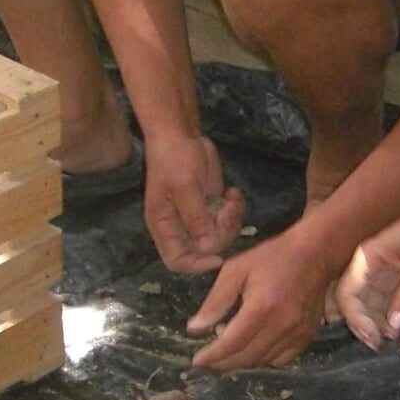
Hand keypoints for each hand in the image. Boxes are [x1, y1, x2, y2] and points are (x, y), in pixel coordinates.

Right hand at [144, 133, 244, 273]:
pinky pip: (228, 220)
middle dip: (222, 233)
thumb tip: (207, 245)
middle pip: (205, 250)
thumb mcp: (184, 186)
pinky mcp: (211, 207)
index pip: (177, 261)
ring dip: (232, 219)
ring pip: (221, 236)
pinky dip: (235, 209)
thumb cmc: (174, 158)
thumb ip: (195, 217)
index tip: (218, 258)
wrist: (181, 134)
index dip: (197, 265)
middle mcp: (180, 227)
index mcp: (164, 226)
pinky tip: (233, 192)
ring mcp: (197, 218)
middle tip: (227, 209)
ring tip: (231, 197)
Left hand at [188, 228, 337, 370]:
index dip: (212, 357)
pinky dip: (263, 358)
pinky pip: (281, 359)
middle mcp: (281, 326)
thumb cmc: (273, 257)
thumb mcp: (236, 270)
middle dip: (223, 363)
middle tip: (208, 359)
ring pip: (263, 361)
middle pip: (247, 358)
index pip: (231, 344)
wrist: (316, 253)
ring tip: (229, 345)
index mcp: (261, 308)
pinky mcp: (307, 336)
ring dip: (242, 360)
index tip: (197, 362)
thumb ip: (215, 301)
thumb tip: (195, 328)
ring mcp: (297, 334)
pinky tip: (254, 344)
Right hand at [336, 202, 399, 350]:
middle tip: (378, 345)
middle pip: (352, 303)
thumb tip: (393, 328)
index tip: (373, 338)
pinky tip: (397, 331)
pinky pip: (381, 303)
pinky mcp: (390, 279)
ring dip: (375, 325)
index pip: (347, 294)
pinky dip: (386, 318)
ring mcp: (376, 273)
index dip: (356, 319)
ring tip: (392, 340)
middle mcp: (365, 265)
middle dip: (363, 325)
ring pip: (365, 306)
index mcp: (366, 256)